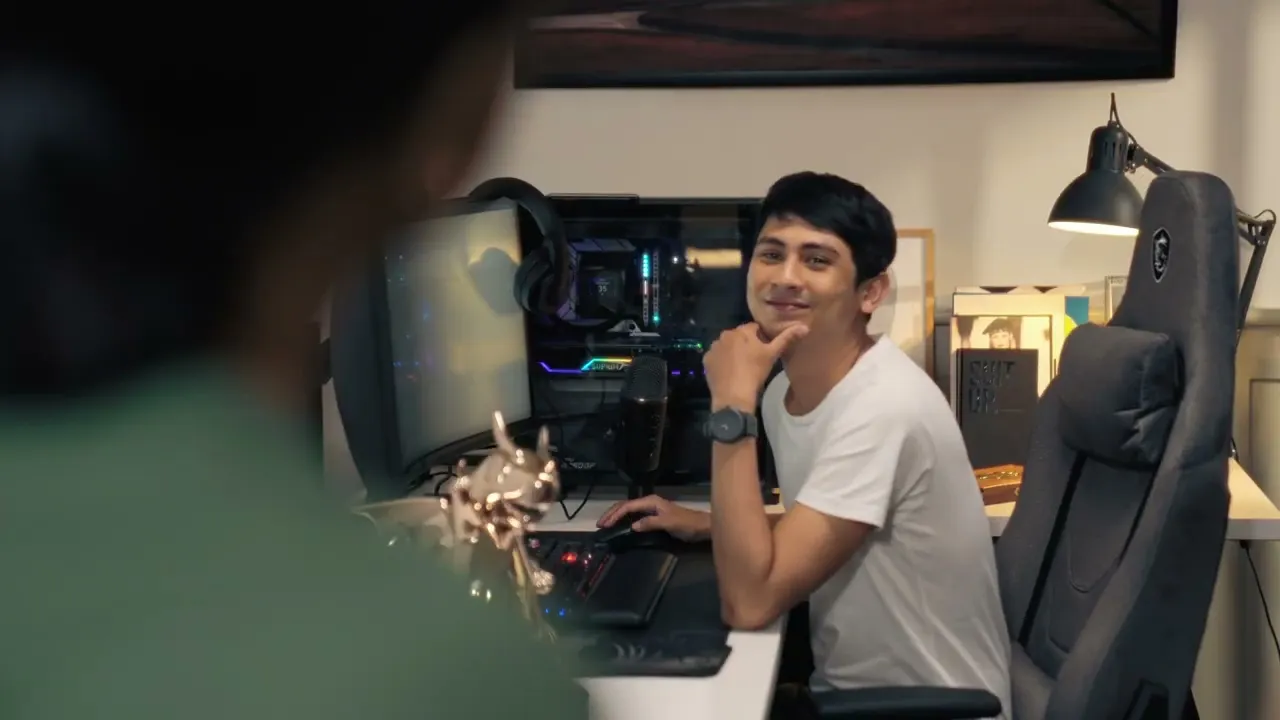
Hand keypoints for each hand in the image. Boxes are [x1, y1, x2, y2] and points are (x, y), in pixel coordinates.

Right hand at [596, 495, 710, 542]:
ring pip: (628, 509)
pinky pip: (634, 515)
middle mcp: (649, 502)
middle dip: (612, 513)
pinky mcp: (653, 515)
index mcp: (651, 501)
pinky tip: (619, 525)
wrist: (701, 526)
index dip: (615, 515)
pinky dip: (624, 519)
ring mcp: (651, 508)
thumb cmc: (686, 524)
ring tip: (605, 524)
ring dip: (616, 516)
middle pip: (625, 505)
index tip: (605, 524)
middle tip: (600, 524)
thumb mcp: (668, 523)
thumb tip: (633, 526)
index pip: (628, 506)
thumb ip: (650, 523)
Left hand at [703, 322, 808, 411]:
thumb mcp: (772, 355)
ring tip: (741, 368)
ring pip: (727, 346)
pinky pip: (716, 357)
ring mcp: (713, 348)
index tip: (764, 350)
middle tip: (754, 360)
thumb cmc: (755, 373)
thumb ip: (787, 338)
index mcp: (741, 331)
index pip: (754, 328)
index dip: (761, 338)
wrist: (733, 396)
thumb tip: (805, 327)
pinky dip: (722, 362)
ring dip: (733, 352)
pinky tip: (729, 373)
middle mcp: (724, 335)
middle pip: (739, 336)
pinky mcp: (706, 361)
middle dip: (745, 344)